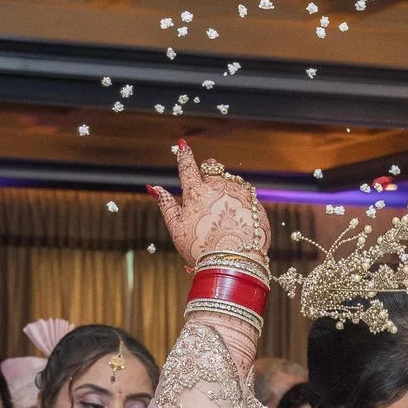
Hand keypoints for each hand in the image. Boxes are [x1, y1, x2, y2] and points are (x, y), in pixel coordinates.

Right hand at [149, 140, 270, 270]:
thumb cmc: (201, 249)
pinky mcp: (254, 203)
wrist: (235, 263)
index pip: (187, 167)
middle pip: (212, 168)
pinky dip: (239, 202)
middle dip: (209, 170)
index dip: (184, 155)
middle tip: (207, 184)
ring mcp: (238, 193)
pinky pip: (245, 196)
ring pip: (230, 181)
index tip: (182, 144)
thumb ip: (166, 206)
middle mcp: (218, 187)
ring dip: (225, 188)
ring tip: (222, 212)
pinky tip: (236, 219)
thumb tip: (153, 188)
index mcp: (196, 192)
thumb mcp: (177, 229)